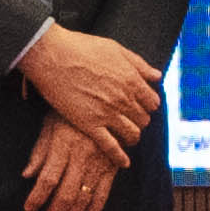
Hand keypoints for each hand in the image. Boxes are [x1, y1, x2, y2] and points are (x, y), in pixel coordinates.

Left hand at [18, 111, 121, 210]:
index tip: (28, 209)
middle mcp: (82, 156)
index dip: (37, 197)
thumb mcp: (51, 123)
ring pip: (84, 198)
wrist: (108, 101)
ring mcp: (99, 163)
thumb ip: (40, 150)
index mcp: (64, 144)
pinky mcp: (112, 168)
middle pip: (66, 193)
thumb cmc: (73, 112)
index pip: (48, 178)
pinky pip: (103, 195)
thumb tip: (27, 175)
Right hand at [25, 22, 163, 150]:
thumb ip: (139, 64)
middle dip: (140, 120)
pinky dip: (120, 157)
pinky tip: (124, 163)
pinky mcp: (90, 124)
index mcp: (131, 80)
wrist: (53, 56)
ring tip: (128, 137)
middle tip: (132, 120)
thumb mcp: (116, 49)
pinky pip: (111, 146)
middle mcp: (124, 99)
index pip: (152, 102)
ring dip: (132, 136)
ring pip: (132, 134)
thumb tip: (157, 76)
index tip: (142, 107)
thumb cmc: (82, 48)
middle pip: (144, 119)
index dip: (148, 105)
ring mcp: (107, 113)